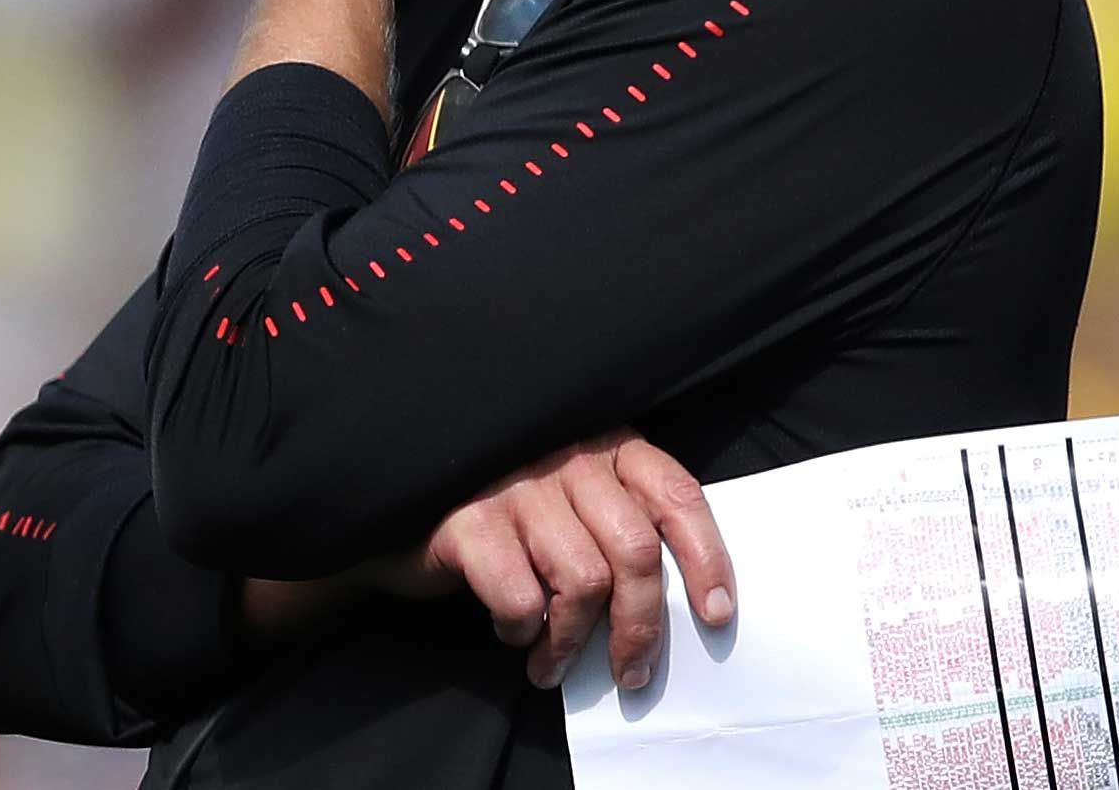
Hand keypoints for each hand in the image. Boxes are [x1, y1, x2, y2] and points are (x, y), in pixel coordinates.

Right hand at [371, 430, 734, 692]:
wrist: (401, 504)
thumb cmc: (507, 515)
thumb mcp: (574, 504)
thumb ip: (620, 528)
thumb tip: (683, 611)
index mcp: (606, 445)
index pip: (676, 494)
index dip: (706, 558)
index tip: (716, 615)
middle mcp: (566, 456)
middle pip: (634, 552)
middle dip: (641, 627)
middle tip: (631, 674)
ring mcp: (516, 484)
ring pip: (583, 582)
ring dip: (573, 642)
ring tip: (551, 664)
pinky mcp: (468, 520)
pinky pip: (520, 597)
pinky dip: (522, 630)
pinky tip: (510, 631)